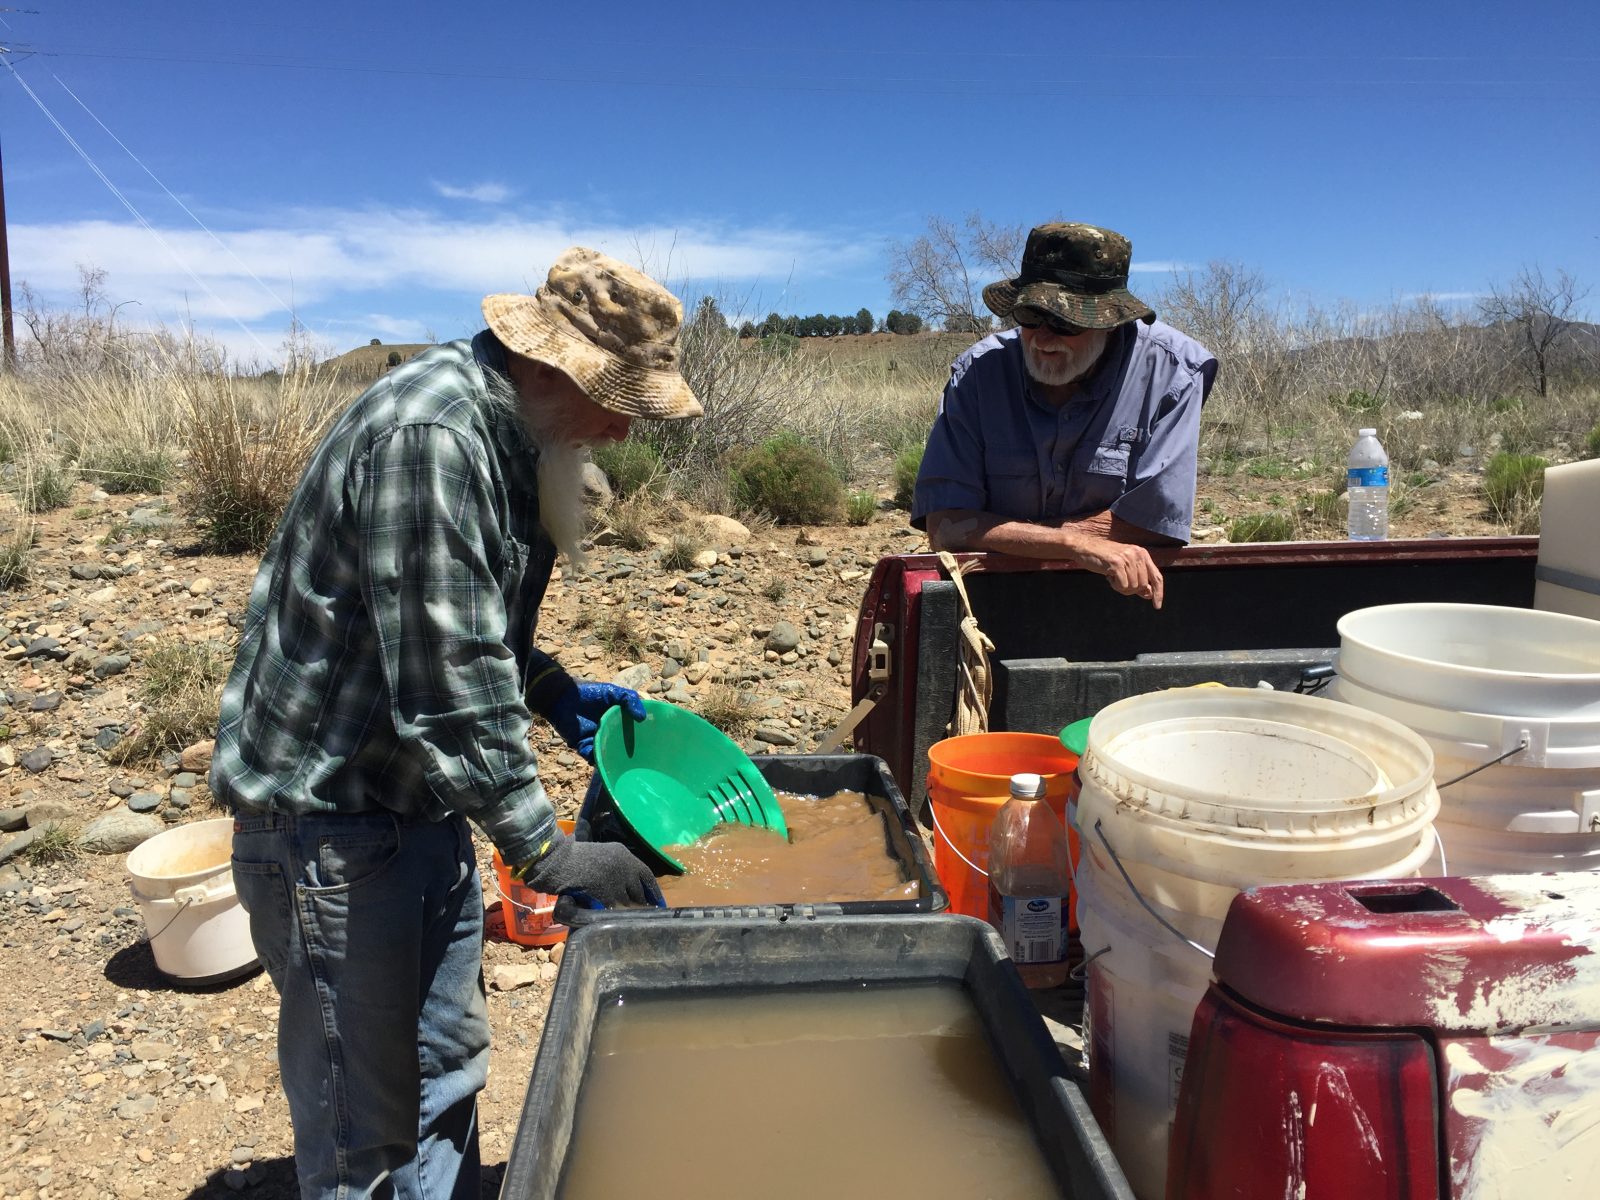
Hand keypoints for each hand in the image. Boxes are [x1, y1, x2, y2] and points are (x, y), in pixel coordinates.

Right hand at [514, 833, 663, 908]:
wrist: (559, 860)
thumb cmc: (576, 857)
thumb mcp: (603, 854)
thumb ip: (618, 866)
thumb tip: (630, 883)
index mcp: (624, 854)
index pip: (646, 874)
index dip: (653, 890)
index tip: (659, 902)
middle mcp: (624, 866)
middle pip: (638, 890)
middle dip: (639, 901)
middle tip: (641, 911)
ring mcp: (616, 880)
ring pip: (627, 900)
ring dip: (624, 907)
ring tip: (622, 913)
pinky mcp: (606, 892)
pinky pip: (614, 907)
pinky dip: (612, 911)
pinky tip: (608, 915)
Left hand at [545, 681, 646, 761]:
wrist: (563, 696)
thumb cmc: (588, 692)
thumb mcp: (613, 692)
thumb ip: (630, 700)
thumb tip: (642, 717)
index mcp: (617, 721)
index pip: (631, 733)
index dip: (640, 739)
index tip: (652, 745)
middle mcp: (608, 733)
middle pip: (620, 747)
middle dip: (628, 755)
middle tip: (640, 761)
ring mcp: (595, 740)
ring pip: (606, 754)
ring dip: (612, 759)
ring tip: (622, 765)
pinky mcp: (582, 745)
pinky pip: (591, 756)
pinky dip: (596, 758)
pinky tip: (603, 759)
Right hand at [1061, 532, 1164, 607]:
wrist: (1084, 547)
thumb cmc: (1104, 558)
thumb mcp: (1125, 567)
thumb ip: (1138, 579)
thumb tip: (1149, 594)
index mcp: (1142, 554)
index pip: (1157, 576)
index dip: (1159, 593)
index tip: (1157, 606)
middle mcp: (1137, 554)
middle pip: (1143, 585)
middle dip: (1131, 590)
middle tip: (1118, 582)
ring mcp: (1127, 558)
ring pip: (1133, 587)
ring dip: (1121, 588)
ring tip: (1112, 577)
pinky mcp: (1117, 563)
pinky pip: (1123, 586)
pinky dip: (1115, 586)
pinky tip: (1108, 576)